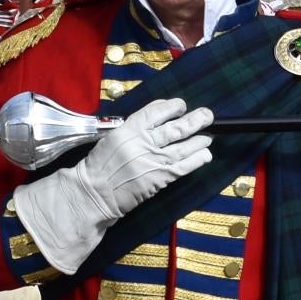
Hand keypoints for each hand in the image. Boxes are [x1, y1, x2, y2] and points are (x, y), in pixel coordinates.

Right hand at [11, 96, 215, 271]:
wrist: (92, 193)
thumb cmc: (99, 168)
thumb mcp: (111, 139)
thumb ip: (134, 130)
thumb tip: (158, 123)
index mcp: (128, 129)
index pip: (156, 111)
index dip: (172, 106)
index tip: (181, 105)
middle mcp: (142, 142)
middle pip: (175, 127)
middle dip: (194, 120)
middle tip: (207, 115)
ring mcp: (152, 160)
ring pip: (183, 145)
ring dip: (199, 140)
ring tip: (208, 135)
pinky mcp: (158, 178)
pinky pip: (183, 166)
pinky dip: (197, 159)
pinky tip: (205, 154)